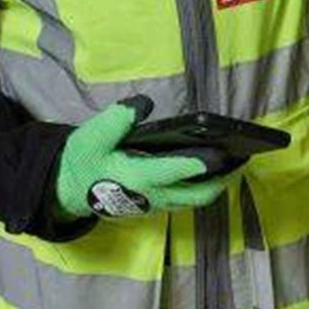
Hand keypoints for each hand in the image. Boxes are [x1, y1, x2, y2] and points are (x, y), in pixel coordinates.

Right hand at [55, 96, 236, 220]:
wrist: (63, 189)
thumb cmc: (82, 160)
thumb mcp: (93, 135)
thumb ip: (119, 118)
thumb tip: (144, 104)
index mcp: (139, 178)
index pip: (179, 171)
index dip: (203, 162)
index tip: (225, 152)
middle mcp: (153, 195)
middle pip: (199, 193)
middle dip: (224, 178)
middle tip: (245, 158)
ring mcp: (155, 203)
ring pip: (195, 199)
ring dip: (217, 183)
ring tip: (236, 162)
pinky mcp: (154, 204)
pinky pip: (186, 199)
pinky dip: (203, 186)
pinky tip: (212, 169)